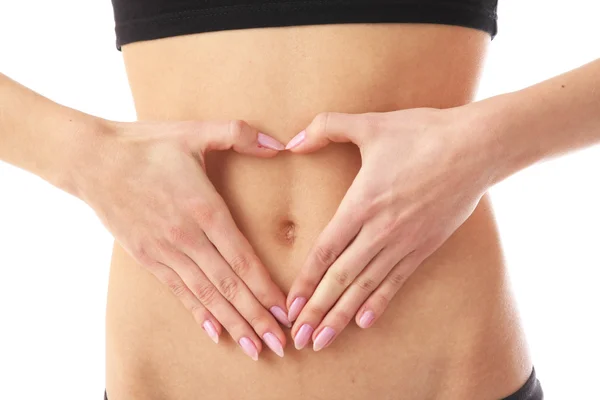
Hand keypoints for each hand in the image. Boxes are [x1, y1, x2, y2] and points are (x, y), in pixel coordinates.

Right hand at [73, 118, 289, 359]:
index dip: (266, 288)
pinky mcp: (147, 258)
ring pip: (205, 295)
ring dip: (232, 323)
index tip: (286, 310)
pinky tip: (215, 331)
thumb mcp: (195, 132)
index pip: (242, 259)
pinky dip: (198, 313)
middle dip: (256, 317)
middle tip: (280, 343)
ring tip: (254, 347)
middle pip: (228, 286)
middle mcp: (187, 238)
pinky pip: (178, 291)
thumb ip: (239, 135)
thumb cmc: (147, 145)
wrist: (92, 160)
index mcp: (204, 209)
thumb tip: (278, 143)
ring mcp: (165, 251)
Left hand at [284, 108, 493, 350]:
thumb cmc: (422, 133)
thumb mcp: (370, 124)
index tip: (290, 307)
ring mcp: (405, 242)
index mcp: (362, 204)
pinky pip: (398, 282)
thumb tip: (291, 142)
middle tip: (298, 338)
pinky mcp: (425, 246)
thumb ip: (325, 128)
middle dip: (317, 311)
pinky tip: (365, 323)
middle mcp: (381, 231)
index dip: (306, 282)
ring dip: (342, 316)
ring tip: (323, 341)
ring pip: (366, 287)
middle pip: (341, 278)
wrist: (477, 147)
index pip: (325, 251)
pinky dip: (379, 303)